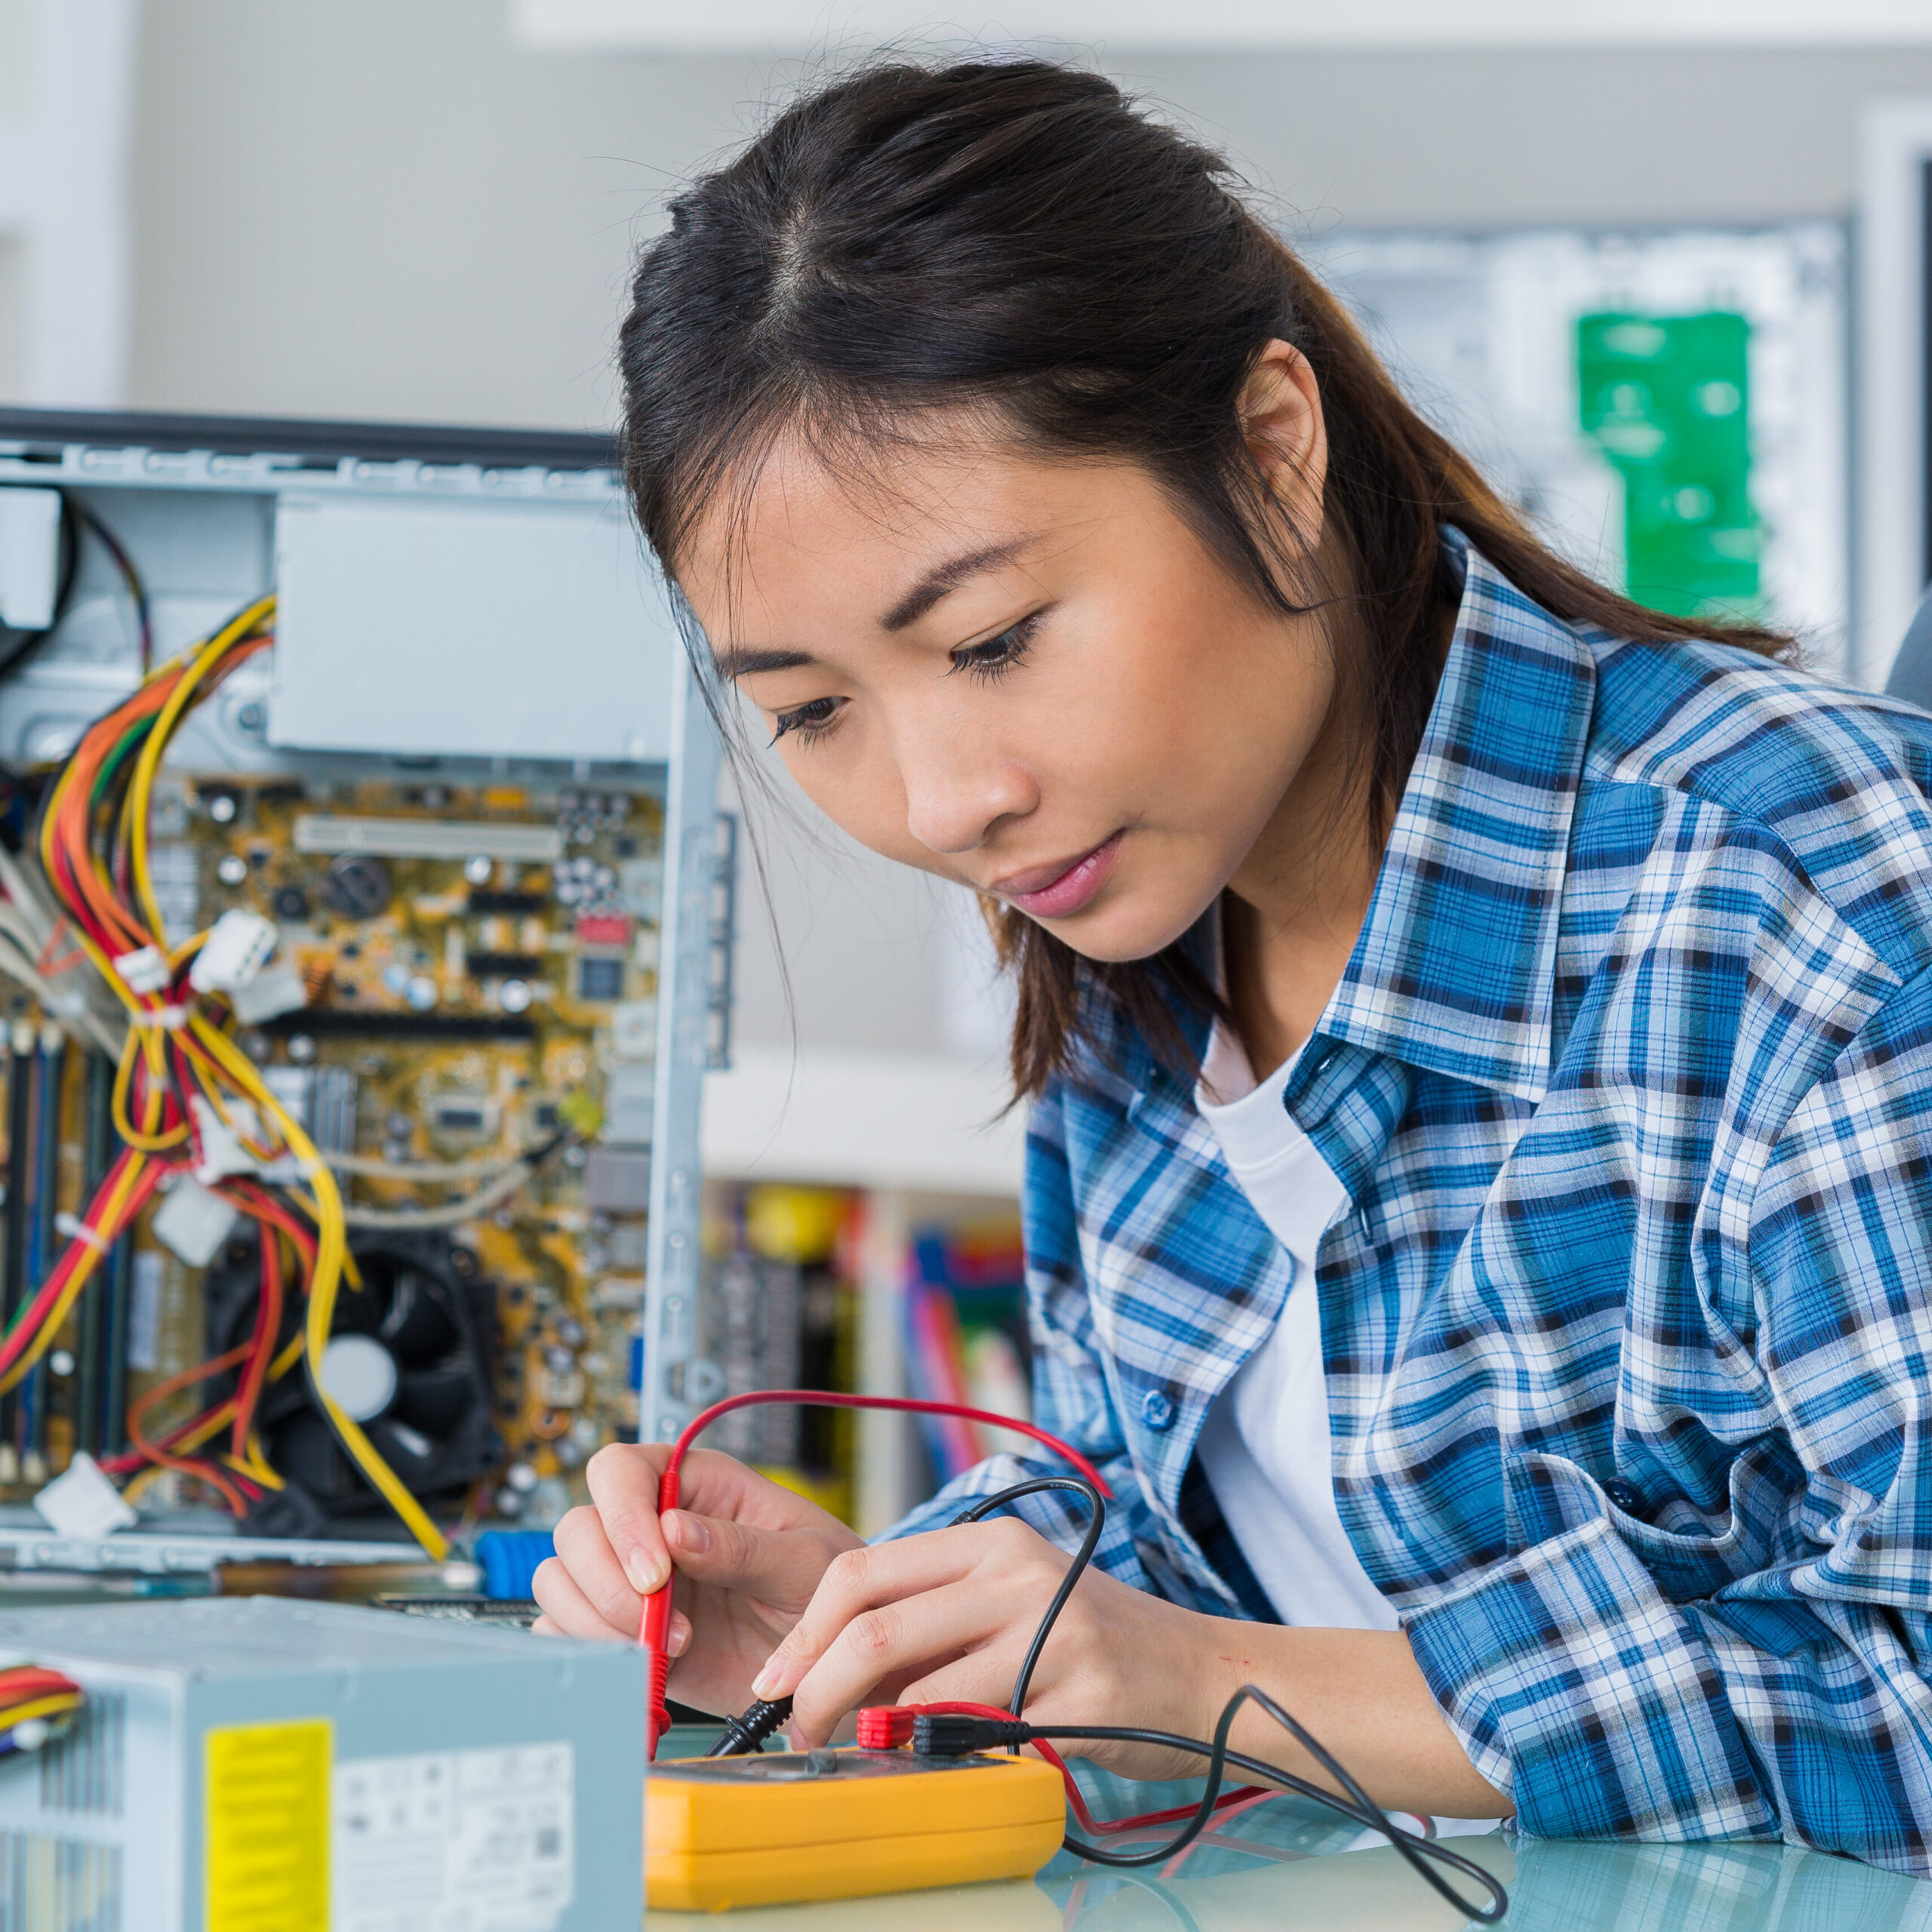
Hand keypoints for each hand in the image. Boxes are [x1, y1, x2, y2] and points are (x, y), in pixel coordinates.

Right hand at [531, 1441, 863, 1718]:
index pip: (621, 1471)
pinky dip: (589, 1655)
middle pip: (578, 1529)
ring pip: (561, 1581)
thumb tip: (674, 1530)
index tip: (655, 1573)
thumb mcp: (804, 1561)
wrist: (829, 1664)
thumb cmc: (827, 1591)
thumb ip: (742, 1547)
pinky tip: (642, 1669)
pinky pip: (566, 1633)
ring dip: (599, 1621)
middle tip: (661, 1624)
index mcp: (696, 1485)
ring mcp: (631, 1581)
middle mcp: (652, 1527)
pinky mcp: (623, 1633)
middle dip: (607, 1582)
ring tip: (667, 1650)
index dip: (623, 1517)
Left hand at [744, 1513, 1222, 1776]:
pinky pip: (981, 1735)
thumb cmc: (1091, 1647)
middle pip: (876, 1629)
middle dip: (817, 1692)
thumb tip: (824, 1671)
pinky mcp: (1079, 1692)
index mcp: (990, 1542)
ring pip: (919, 1690)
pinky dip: (941, 1757)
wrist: (1204, 1677)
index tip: (775, 1683)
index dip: (803, 1632)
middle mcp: (1017, 1573)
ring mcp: (1051, 1630)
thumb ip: (932, 1622)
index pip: (861, 1571)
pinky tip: (939, 1765)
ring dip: (872, 1737)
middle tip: (800, 1735)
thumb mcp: (1010, 1605)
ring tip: (866, 1756)